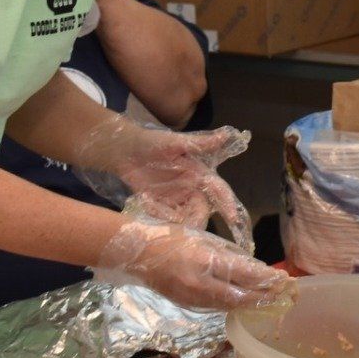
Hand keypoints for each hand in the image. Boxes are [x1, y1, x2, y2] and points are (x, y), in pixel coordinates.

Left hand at [79, 119, 252, 251]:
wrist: (125, 150)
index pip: (218, 191)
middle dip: (196, 219)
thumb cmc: (153, 142)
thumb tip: (227, 134)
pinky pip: (167, 219)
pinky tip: (146, 203)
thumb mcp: (176, 142)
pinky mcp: (160, 206)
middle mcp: (191, 189)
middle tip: (182, 223)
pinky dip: (159, 216)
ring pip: (185, 218)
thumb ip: (201, 143)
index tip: (234, 219)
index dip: (227, 204)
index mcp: (199, 174)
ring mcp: (176, 199)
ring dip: (175, 220)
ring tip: (155, 208)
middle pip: (202, 210)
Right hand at [95, 219, 292, 311]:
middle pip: (240, 297)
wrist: (134, 252)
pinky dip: (234, 305)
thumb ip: (226, 255)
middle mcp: (200, 285)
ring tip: (271, 299)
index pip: (243, 275)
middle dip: (264, 296)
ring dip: (251, 303)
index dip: (265, 280)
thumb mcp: (202, 240)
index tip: (282, 279)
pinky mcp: (187, 304)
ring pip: (230, 306)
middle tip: (285, 294)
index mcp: (204, 262)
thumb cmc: (169, 237)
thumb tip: (251, 269)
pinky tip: (245, 302)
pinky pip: (216, 307)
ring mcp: (192, 298)